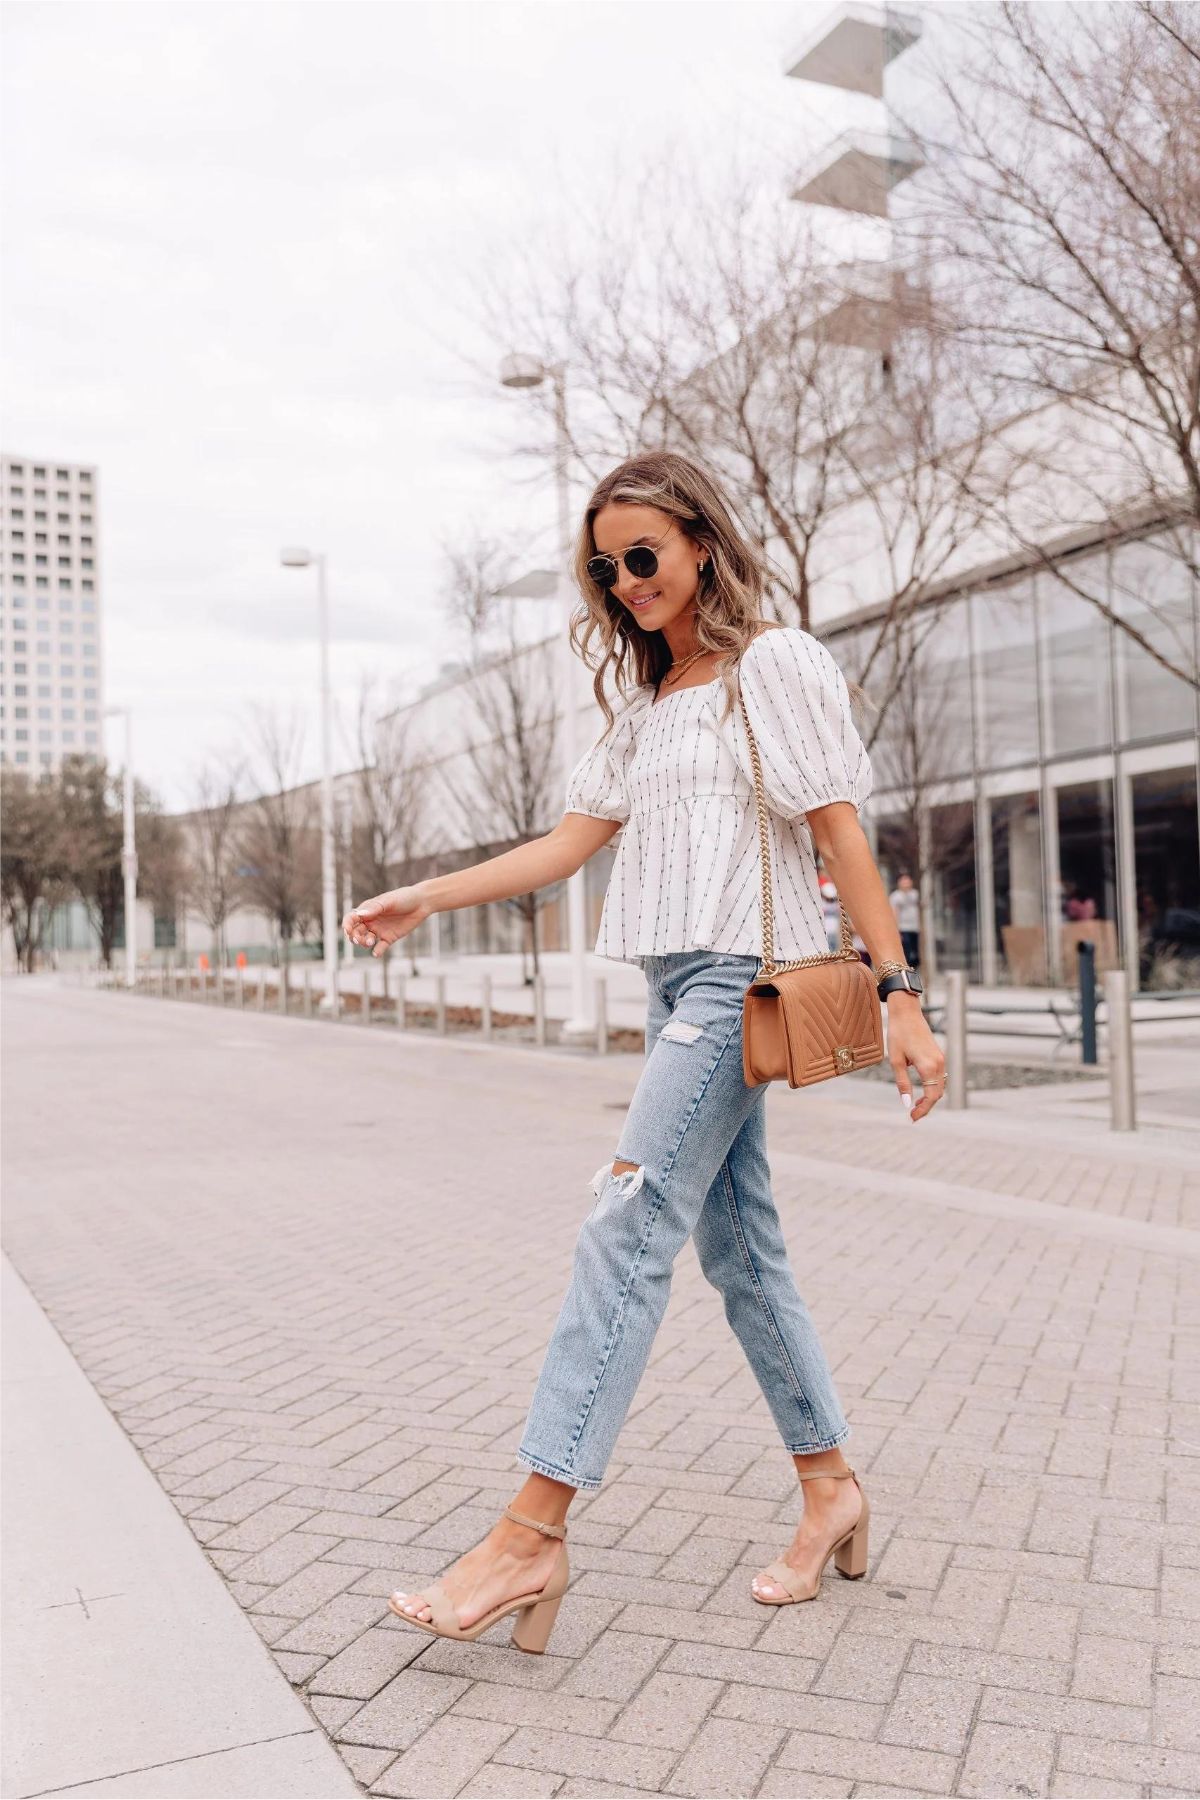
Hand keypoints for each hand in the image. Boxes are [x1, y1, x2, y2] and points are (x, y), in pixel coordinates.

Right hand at [342, 884, 431, 956]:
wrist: (422, 903)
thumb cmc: (404, 897)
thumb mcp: (388, 901)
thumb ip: (374, 908)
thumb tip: (359, 915)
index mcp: (367, 910)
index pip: (351, 918)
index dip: (346, 925)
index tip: (347, 930)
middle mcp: (370, 921)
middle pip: (355, 932)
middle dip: (354, 937)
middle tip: (360, 939)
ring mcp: (379, 930)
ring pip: (365, 940)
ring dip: (364, 943)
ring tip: (371, 941)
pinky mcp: (389, 938)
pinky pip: (380, 947)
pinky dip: (377, 951)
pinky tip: (376, 953)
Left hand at [885, 993, 945, 1121]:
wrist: (906, 1013)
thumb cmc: (898, 1035)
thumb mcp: (896, 1061)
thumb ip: (902, 1083)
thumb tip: (906, 1103)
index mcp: (928, 1066)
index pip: (931, 1096)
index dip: (923, 1110)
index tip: (912, 1118)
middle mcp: (939, 1063)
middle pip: (938, 1093)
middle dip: (927, 1106)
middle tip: (913, 1115)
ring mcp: (941, 1059)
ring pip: (940, 1086)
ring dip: (930, 1097)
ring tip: (916, 1105)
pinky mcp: (939, 1055)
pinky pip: (940, 1077)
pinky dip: (933, 1087)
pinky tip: (922, 1091)